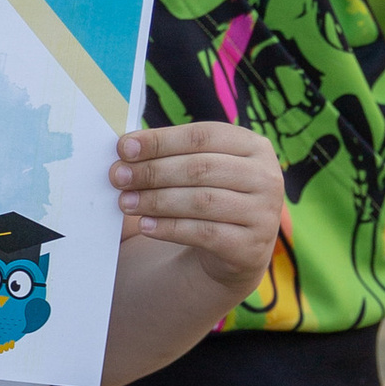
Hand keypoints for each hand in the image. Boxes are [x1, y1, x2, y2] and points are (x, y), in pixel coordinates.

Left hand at [112, 122, 285, 297]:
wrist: (235, 248)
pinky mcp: (251, 246)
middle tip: (118, 177)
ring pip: (202, 201)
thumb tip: (126, 148)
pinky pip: (204, 233)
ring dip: (157, 200)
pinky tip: (145, 226)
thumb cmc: (210, 195)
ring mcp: (263, 214)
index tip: (124, 147)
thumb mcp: (201, 169)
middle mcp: (266, 177)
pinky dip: (170, 228)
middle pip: (201, 168)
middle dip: (153, 171)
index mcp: (254, 146)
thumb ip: (171, 155)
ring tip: (125, 202)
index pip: (203, 136)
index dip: (161, 140)